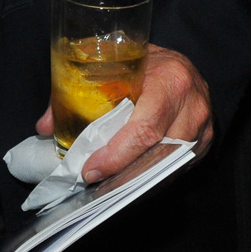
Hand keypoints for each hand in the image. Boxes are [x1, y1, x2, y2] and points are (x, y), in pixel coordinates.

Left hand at [34, 44, 214, 184]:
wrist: (182, 66)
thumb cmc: (146, 64)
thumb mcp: (114, 65)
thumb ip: (78, 90)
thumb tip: (46, 126)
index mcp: (171, 80)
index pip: (144, 128)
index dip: (116, 155)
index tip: (90, 168)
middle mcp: (193, 105)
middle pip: (157, 154)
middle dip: (122, 174)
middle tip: (94, 183)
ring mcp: (203, 128)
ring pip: (167, 167)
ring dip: (135, 180)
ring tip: (106, 187)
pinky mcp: (204, 143)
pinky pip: (176, 169)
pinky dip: (151, 179)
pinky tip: (128, 182)